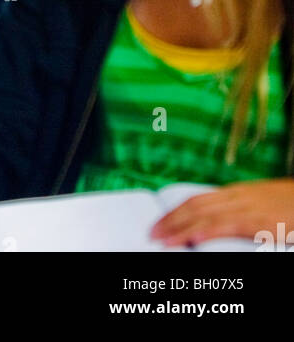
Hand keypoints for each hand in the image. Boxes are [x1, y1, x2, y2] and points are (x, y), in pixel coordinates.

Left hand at [151, 180, 293, 247]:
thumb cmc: (287, 204)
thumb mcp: (258, 205)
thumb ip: (236, 210)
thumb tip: (214, 222)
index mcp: (234, 194)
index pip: (196, 200)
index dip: (174, 211)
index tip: (159, 222)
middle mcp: (236, 197)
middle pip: (194, 206)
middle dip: (171, 220)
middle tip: (152, 233)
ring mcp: (247, 208)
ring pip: (205, 215)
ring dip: (181, 228)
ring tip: (164, 239)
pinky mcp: (259, 220)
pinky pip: (227, 225)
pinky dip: (208, 231)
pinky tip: (194, 238)